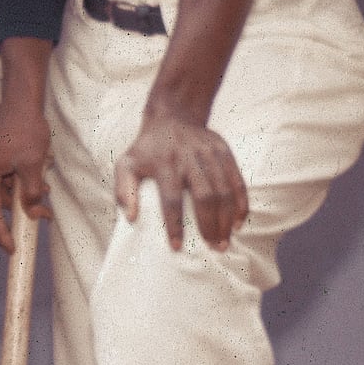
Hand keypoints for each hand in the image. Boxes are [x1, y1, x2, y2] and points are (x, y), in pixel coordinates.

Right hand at [0, 81, 49, 253]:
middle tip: (42, 216)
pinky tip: (37, 179)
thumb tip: (33, 214)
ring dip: (20, 195)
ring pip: (0, 192)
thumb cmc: (24, 129)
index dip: (1, 234)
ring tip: (45, 190)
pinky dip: (18, 183)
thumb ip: (31, 193)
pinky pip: (2, 179)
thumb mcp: (32, 166)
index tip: (11, 250)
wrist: (21, 101)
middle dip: (16, 212)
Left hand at [116, 93, 245, 252]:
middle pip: (204, 196)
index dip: (174, 224)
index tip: (176, 247)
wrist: (172, 116)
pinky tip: (238, 223)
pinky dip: (241, 203)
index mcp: (164, 163)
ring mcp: (209, 153)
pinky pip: (237, 180)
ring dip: (226, 219)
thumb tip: (131, 218)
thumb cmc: (147, 150)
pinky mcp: (224, 151)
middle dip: (209, 225)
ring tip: (224, 242)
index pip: (171, 198)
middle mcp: (189, 157)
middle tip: (213, 248)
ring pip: (223, 190)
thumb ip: (123, 190)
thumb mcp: (126, 164)